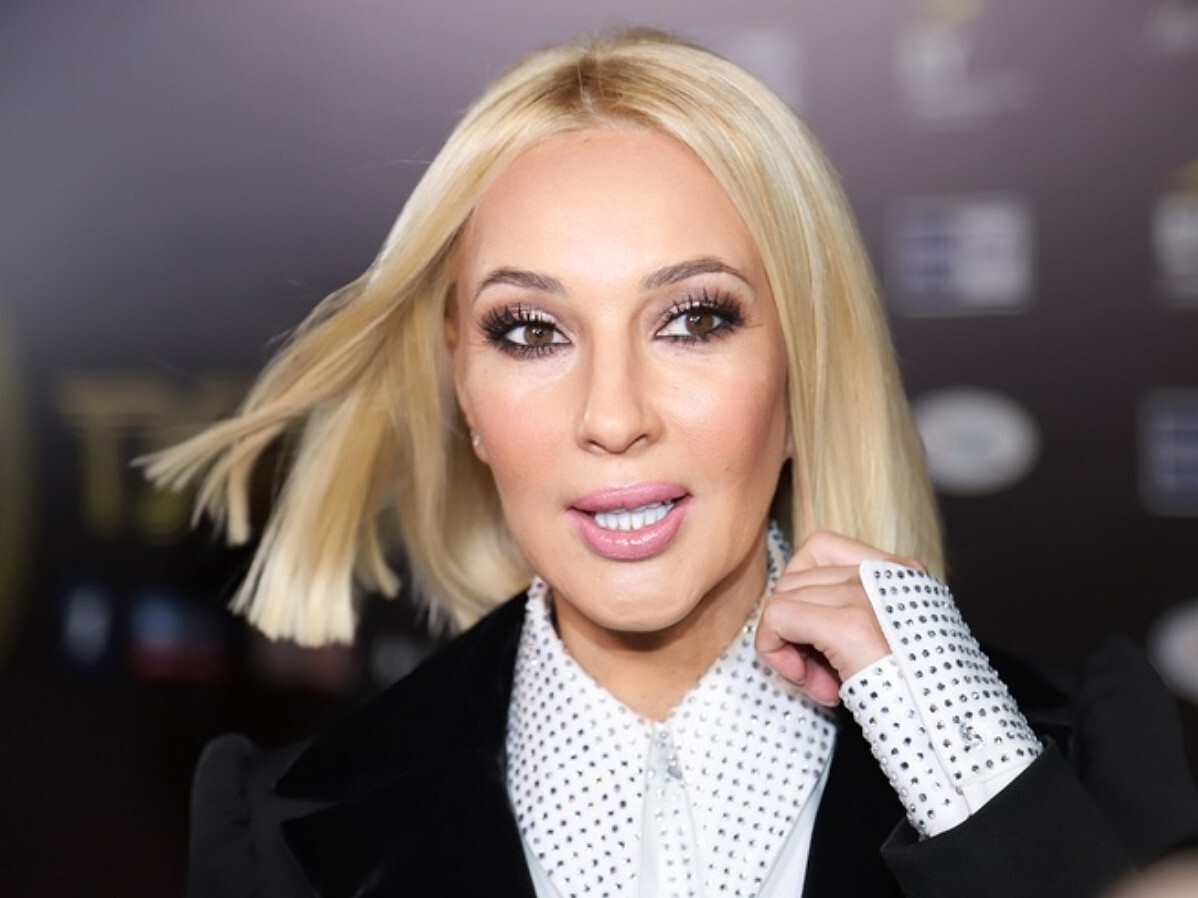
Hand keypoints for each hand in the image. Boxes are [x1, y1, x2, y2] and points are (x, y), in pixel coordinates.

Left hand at [755, 531, 922, 706]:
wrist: (948, 731)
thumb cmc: (913, 699)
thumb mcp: (884, 643)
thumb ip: (846, 616)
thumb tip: (788, 619)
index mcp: (901, 573)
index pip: (820, 548)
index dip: (803, 593)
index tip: (819, 639)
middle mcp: (887, 574)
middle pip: (795, 578)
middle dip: (794, 628)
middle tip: (819, 672)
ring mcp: (868, 594)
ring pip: (782, 596)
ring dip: (788, 645)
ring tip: (822, 681)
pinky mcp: (850, 624)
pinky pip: (776, 616)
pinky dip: (775, 650)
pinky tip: (812, 684)